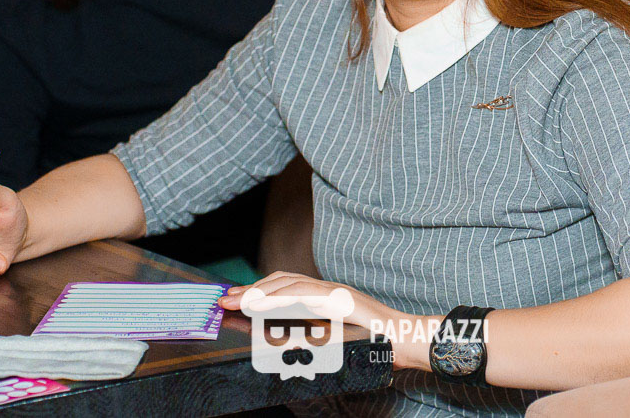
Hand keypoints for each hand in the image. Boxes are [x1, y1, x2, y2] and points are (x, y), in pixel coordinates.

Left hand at [217, 271, 435, 369]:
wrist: (405, 340)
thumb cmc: (374, 345)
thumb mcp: (334, 343)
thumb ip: (311, 340)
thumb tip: (281, 348)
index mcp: (324, 299)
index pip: (284, 288)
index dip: (258, 292)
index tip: (234, 300)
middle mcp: (326, 289)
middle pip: (281, 281)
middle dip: (250, 288)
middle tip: (225, 300)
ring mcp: (333, 291)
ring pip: (288, 284)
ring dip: (259, 291)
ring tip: (237, 300)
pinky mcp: (339, 298)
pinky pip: (304, 293)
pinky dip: (279, 296)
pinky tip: (263, 303)